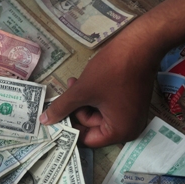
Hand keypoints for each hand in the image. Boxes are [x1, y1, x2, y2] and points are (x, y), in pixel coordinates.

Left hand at [40, 31, 162, 147]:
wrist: (140, 45)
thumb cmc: (112, 70)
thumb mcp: (82, 91)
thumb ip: (62, 107)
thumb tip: (44, 121)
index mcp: (120, 132)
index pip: (87, 139)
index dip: (70, 127)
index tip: (56, 115)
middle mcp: (129, 129)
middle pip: (92, 126)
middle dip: (77, 109)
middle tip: (67, 91)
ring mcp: (131, 115)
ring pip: (97, 113)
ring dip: (83, 100)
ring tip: (74, 82)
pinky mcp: (130, 102)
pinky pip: (107, 105)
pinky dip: (94, 96)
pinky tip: (85, 82)